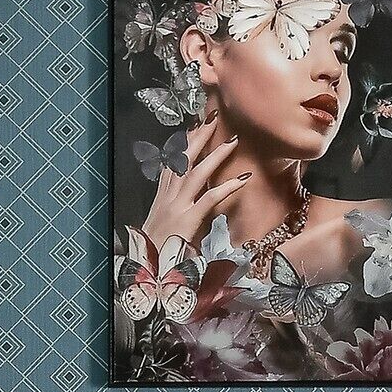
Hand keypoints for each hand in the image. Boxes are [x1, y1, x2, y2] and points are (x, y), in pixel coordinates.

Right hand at [142, 115, 249, 252]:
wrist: (148, 273)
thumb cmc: (159, 255)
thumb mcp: (169, 229)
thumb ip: (182, 215)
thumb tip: (197, 207)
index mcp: (162, 199)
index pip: (171, 164)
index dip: (182, 143)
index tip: (194, 126)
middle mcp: (167, 199)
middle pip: (182, 160)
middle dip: (198, 137)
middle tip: (212, 117)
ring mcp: (176, 208)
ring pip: (196, 173)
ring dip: (215, 155)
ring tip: (233, 140)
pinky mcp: (188, 221)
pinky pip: (210, 199)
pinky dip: (228, 187)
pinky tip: (243, 178)